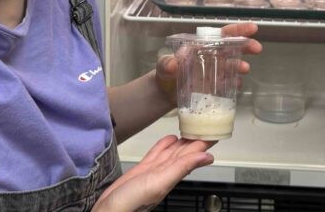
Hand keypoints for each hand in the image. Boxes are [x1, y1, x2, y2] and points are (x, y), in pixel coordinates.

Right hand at [92, 135, 214, 211]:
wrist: (109, 211)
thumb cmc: (132, 202)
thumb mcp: (160, 182)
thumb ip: (182, 168)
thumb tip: (206, 157)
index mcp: (173, 173)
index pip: (194, 153)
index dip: (204, 143)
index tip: (215, 130)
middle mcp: (166, 171)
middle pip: (185, 150)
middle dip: (196, 138)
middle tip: (206, 122)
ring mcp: (154, 170)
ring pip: (173, 151)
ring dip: (182, 140)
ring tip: (192, 126)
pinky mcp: (142, 169)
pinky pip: (157, 153)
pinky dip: (164, 145)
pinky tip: (170, 138)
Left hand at [155, 22, 261, 101]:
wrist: (164, 95)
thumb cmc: (165, 75)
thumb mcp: (163, 67)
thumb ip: (166, 63)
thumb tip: (172, 63)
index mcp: (202, 47)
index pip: (222, 35)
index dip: (238, 30)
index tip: (253, 28)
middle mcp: (212, 57)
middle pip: (232, 48)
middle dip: (246, 45)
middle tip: (257, 48)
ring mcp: (215, 72)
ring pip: (232, 65)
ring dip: (240, 65)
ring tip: (244, 69)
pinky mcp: (215, 86)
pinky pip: (228, 82)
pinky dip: (235, 82)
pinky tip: (237, 84)